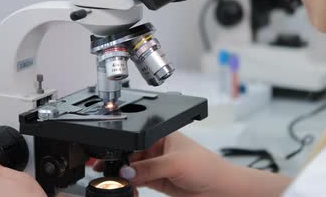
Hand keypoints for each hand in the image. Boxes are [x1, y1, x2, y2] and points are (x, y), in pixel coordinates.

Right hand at [95, 132, 230, 196]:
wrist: (220, 189)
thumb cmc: (206, 166)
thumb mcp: (174, 163)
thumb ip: (148, 168)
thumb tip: (125, 170)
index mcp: (161, 135)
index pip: (134, 138)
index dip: (119, 146)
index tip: (105, 156)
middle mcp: (157, 149)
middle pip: (129, 154)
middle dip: (118, 163)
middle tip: (105, 173)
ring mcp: (156, 166)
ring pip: (131, 169)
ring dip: (122, 176)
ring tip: (117, 183)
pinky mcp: (157, 181)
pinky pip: (136, 182)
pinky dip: (129, 186)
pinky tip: (127, 189)